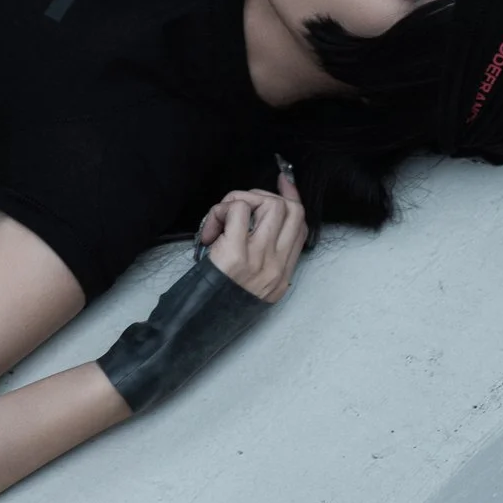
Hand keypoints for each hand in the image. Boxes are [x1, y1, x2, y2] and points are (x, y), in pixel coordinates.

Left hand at [195, 165, 307, 301]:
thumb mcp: (253, 282)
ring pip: (267, 204)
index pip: (301, 224)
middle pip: (289, 209)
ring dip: (240, 200)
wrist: (201, 322)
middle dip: (262, 196)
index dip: (292, 197)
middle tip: (236, 207)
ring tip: (220, 219)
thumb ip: (263, 253)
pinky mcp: (236, 254)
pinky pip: (237, 211)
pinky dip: (222, 210)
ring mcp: (259, 259)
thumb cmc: (220, 298)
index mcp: (283, 272)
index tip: (283, 180)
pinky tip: (211, 230)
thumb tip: (260, 215)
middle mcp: (276, 265)